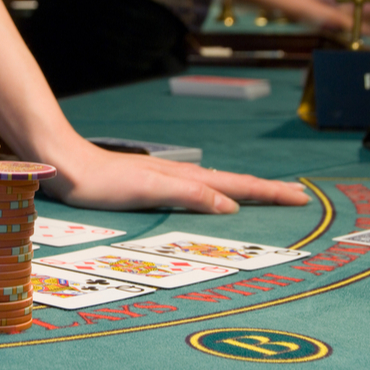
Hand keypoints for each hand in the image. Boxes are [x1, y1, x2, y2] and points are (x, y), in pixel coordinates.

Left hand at [40, 139, 308, 212]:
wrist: (69, 165)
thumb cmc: (103, 182)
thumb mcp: (148, 191)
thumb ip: (189, 194)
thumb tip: (230, 205)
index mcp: (184, 178)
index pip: (237, 186)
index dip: (269, 192)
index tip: (301, 197)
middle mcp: (180, 175)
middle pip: (233, 181)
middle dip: (266, 190)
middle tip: (298, 196)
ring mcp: (167, 177)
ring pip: (217, 183)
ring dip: (245, 190)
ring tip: (266, 195)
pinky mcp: (152, 181)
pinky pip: (197, 187)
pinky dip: (216, 192)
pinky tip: (213, 196)